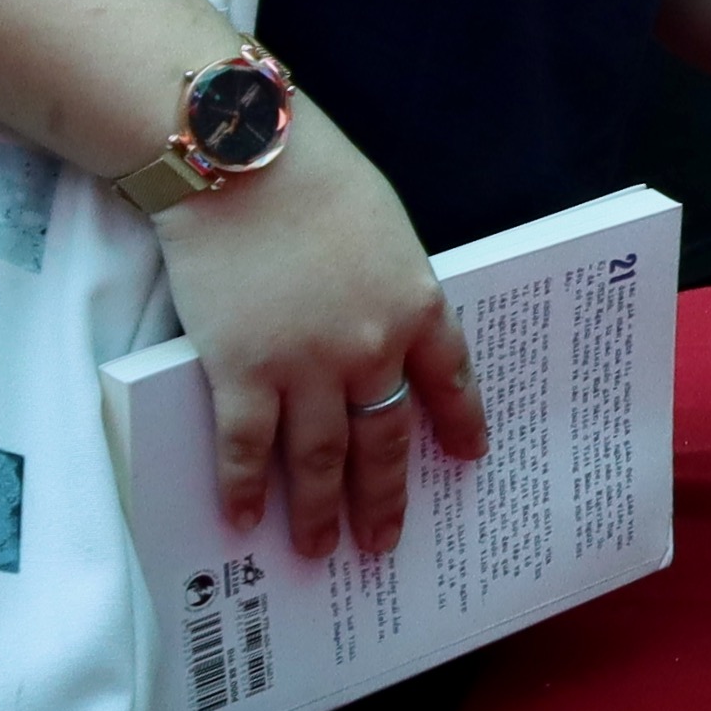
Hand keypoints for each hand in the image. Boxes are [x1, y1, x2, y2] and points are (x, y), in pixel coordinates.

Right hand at [148, 100, 481, 560]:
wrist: (241, 161)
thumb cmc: (312, 178)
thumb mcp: (383, 229)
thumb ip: (390, 286)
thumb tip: (383, 332)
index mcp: (416, 305)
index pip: (450, 381)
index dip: (459, 422)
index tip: (469, 457)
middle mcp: (371, 348)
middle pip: (385, 438)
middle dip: (384, 496)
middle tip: (382, 542)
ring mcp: (308, 366)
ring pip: (321, 458)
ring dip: (321, 510)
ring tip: (320, 549)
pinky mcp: (243, 371)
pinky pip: (248, 447)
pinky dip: (247, 488)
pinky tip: (246, 519)